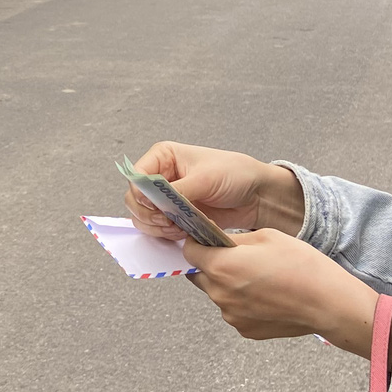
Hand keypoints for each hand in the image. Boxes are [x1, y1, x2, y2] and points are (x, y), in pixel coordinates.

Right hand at [123, 142, 304, 239]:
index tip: (156, 207)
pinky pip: (157, 229)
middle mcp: (160, 177)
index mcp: (163, 157)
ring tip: (178, 228)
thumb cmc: (236, 174)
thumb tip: (155, 202)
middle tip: (168, 222)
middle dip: (149, 214)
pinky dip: (165, 234)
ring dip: (157, 227)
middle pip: (134, 200)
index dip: (140, 194)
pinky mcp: (174, 216)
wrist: (256, 195)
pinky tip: (183, 232)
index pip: (136, 176)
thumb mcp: (206, 179)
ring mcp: (166, 198)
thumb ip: (178, 190)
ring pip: (143, 217)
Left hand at [171, 225, 387, 356]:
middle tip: (235, 256)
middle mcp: (220, 294)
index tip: (206, 238)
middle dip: (210, 263)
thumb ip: (234, 239)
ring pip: (217, 293)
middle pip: (199, 275)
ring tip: (258, 276)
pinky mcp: (245, 329)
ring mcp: (231, 315)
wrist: (328, 304)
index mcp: (221, 267)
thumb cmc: (301, 266)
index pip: (190, 252)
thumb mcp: (267, 237)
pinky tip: (266, 294)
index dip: (197, 242)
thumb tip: (218, 240)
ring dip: (227, 283)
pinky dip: (242, 301)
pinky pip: (234, 310)